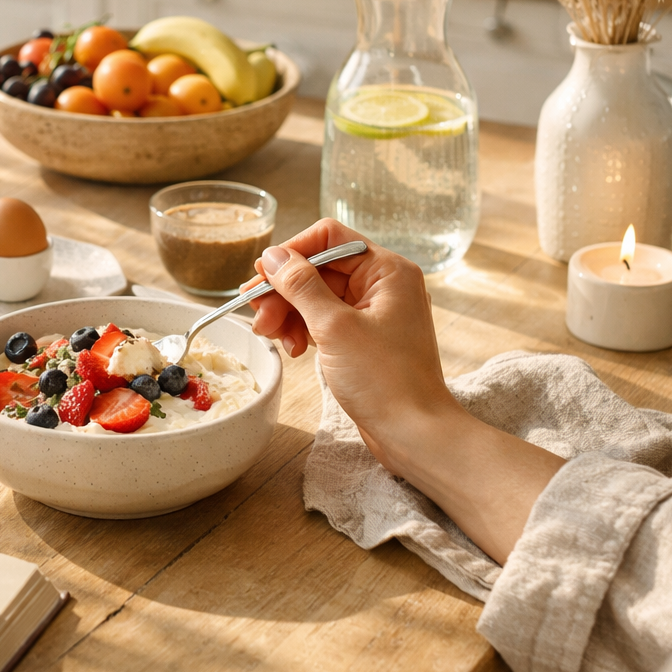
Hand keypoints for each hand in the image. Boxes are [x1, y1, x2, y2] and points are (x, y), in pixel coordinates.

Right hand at [246, 220, 563, 563]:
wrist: (413, 433)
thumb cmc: (385, 381)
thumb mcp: (334, 327)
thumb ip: (300, 286)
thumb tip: (273, 256)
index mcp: (387, 271)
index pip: (329, 238)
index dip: (292, 254)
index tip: (262, 277)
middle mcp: (383, 285)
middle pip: (319, 269)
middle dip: (285, 291)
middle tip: (258, 316)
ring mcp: (374, 312)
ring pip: (317, 296)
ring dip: (289, 313)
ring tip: (272, 338)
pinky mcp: (364, 338)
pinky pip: (324, 320)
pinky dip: (303, 330)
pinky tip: (292, 349)